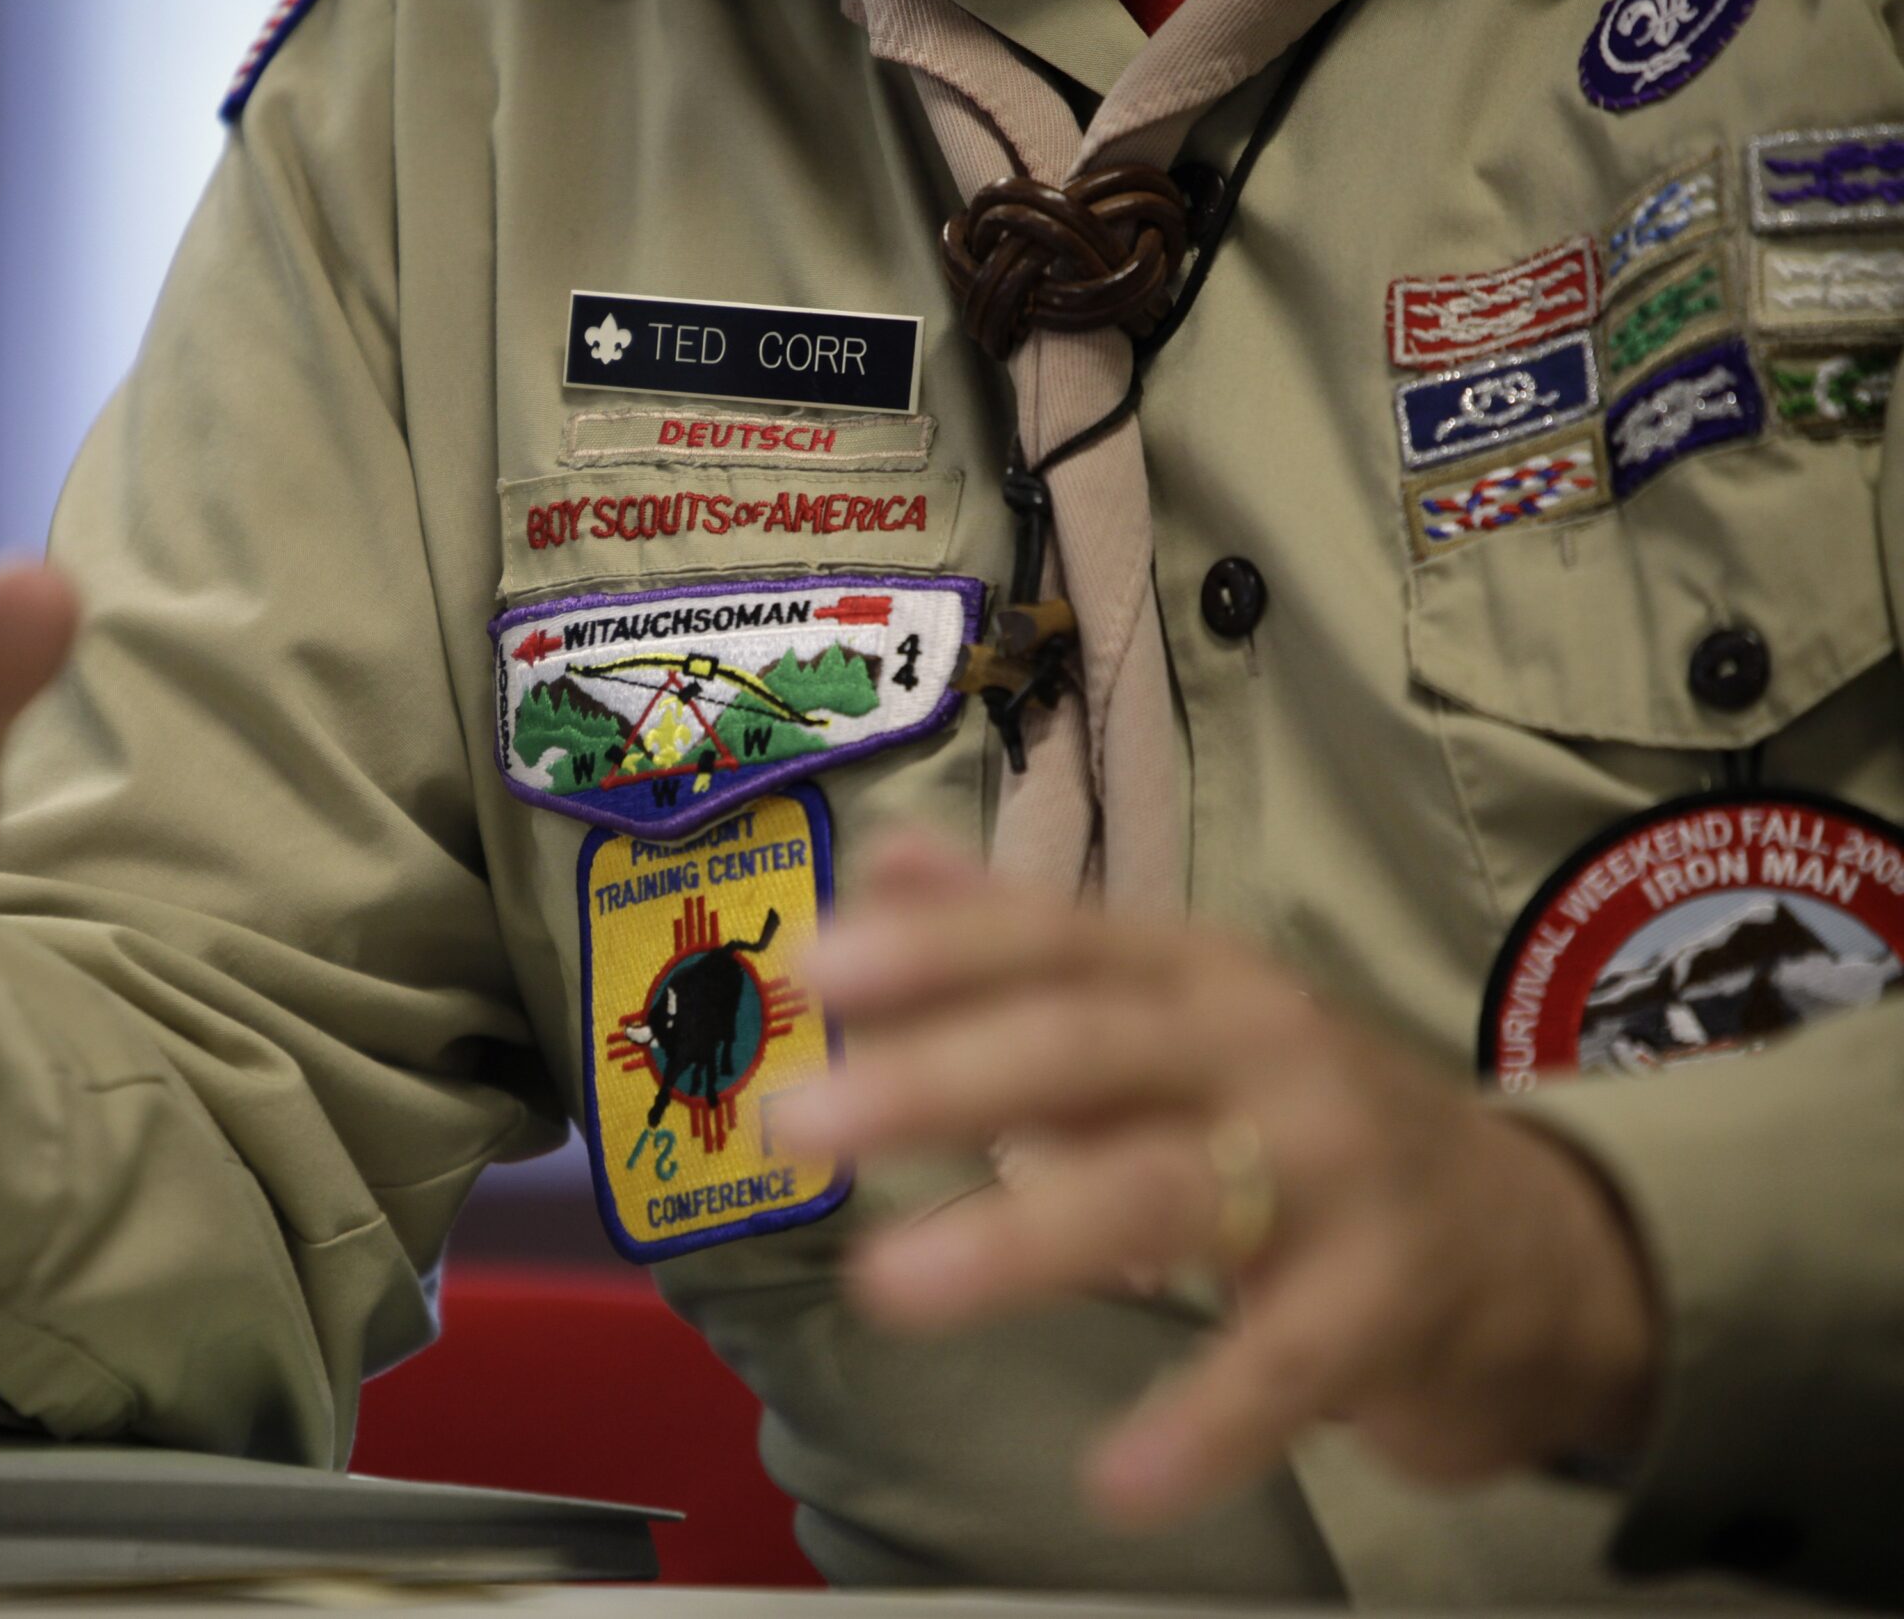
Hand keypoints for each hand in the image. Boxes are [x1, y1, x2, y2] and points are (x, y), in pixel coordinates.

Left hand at [780, 834, 1658, 1530]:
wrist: (1539, 1237)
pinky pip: (1285, 1360)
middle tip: (803, 1124)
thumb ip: (1025, 942)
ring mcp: (1332, 1168)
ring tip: (889, 1286)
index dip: (938, 947)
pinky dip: (1206, 1420)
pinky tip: (1119, 1480)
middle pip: (1090, 1048)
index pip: (1054, 939)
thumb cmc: (1304, 1118)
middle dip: (940, 1079)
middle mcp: (1263, 1046)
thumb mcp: (1174, 1010)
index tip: (815, 965)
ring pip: (1165, 1190)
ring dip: (1022, 1238)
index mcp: (1195, 973)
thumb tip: (886, 861)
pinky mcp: (1388, 1297)